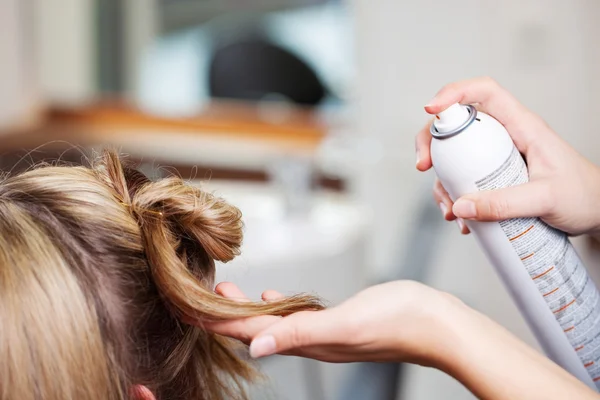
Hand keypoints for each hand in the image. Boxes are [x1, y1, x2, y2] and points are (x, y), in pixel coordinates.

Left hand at [206, 281, 468, 367]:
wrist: (435, 323)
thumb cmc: (397, 322)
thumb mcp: (343, 325)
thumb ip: (299, 333)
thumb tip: (254, 347)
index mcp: (306, 342)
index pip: (248, 334)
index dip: (217, 323)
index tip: (189, 309)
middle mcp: (310, 341)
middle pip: (254, 329)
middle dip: (224, 314)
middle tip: (199, 294)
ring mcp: (324, 332)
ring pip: (272, 323)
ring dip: (248, 310)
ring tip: (227, 292)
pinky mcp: (337, 320)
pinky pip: (296, 316)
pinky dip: (277, 306)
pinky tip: (272, 296)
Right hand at [415, 77, 599, 236]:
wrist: (597, 213)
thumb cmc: (583, 196)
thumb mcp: (546, 199)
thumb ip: (504, 204)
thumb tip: (461, 205)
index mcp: (522, 126)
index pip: (485, 92)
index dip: (454, 93)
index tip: (431, 109)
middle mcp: (505, 137)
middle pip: (458, 123)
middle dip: (432, 141)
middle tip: (423, 165)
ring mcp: (498, 157)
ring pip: (456, 155)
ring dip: (442, 179)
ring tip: (448, 209)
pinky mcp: (495, 177)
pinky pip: (464, 180)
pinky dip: (454, 197)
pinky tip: (462, 219)